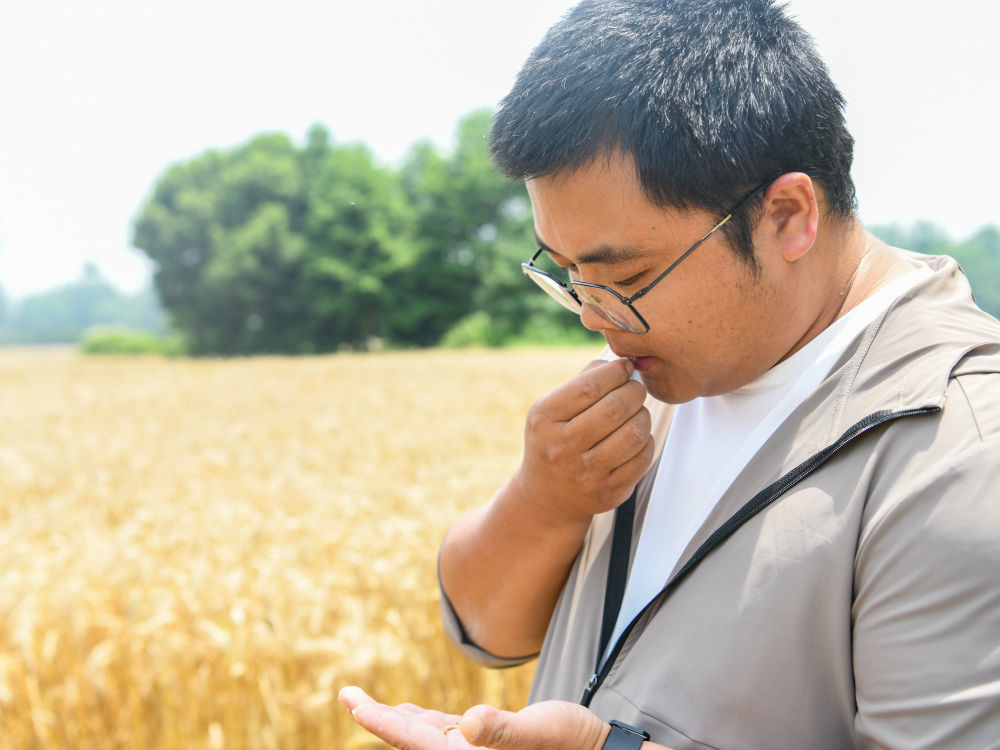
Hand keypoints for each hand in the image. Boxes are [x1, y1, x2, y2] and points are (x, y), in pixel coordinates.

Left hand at [338, 686, 607, 749]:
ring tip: (364, 704)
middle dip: (378, 719)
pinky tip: (409, 713)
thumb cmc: (570, 743)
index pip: (412, 742)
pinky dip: (423, 721)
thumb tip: (469, 725)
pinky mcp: (485, 745)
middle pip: (409, 740)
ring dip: (396, 720)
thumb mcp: (537, 731)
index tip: (351, 700)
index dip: (379, 721)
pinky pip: (444, 733)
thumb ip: (502, 731)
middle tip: (346, 694)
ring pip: (424, 736)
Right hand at [516, 358, 653, 523]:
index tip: (624, 367)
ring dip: (643, 415)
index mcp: (544, 420)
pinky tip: (636, 436)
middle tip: (635, 388)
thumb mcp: (550, 411)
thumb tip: (619, 364)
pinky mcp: (608, 492)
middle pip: (615, 408)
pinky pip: (642, 458)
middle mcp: (562, 448)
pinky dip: (646, 441)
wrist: (546, 496)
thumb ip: (581, 383)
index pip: (588, 387)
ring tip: (637, 412)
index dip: (614, 372)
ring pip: (634, 433)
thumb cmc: (553, 441)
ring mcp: (586, 474)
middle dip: (634, 391)